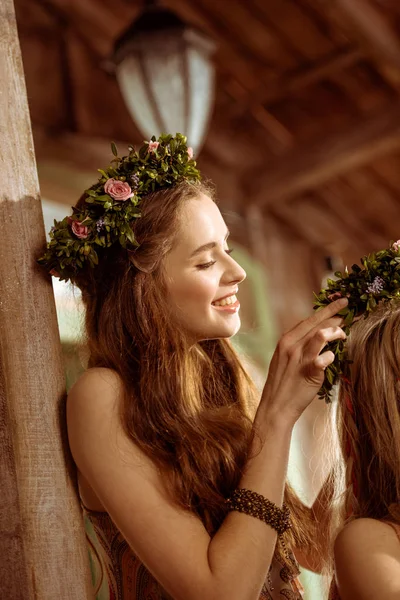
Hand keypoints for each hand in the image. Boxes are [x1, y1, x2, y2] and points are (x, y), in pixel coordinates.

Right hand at [261, 298, 346, 425]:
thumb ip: (298, 345)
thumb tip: (317, 334)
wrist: (275, 406)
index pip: (309, 319)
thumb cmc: (282, 383)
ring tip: (344, 335)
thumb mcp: (284, 359)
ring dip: (336, 332)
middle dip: (336, 314)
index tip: (339, 304)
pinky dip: (331, 356)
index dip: (326, 310)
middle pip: (317, 323)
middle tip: (351, 311)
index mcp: (286, 340)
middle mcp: (291, 345)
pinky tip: (332, 357)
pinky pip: (324, 358)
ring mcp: (299, 358)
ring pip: (321, 334)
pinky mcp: (308, 372)